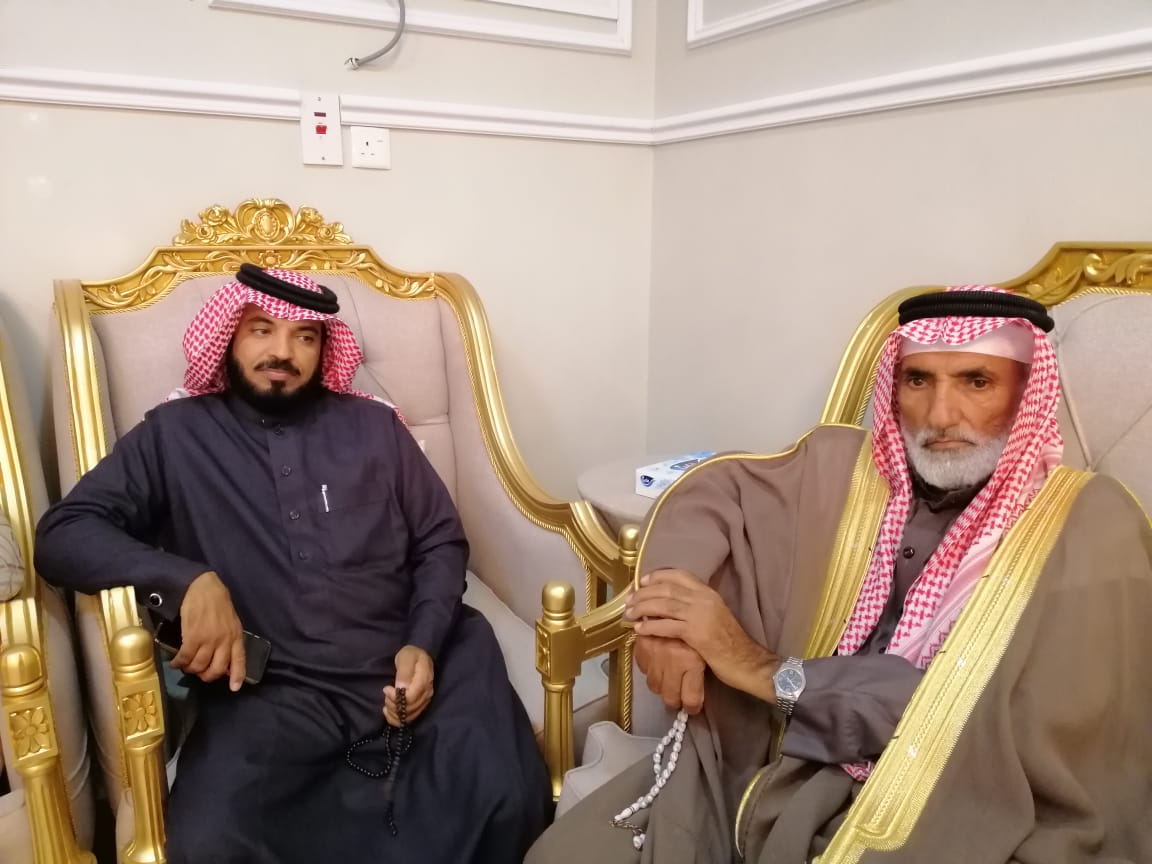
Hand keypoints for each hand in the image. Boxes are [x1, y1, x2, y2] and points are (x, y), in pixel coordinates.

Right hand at [173, 571, 245, 690]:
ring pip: (199, 666)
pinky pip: (185, 658)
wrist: (202, 587)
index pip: (239, 659)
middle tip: (199, 673)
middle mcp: (224, 641)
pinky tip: (175, 662)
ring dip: (190, 669)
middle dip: (206, 676)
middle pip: (216, 669)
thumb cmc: (217, 603)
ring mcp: (209, 640)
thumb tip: (222, 657)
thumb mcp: (230, 621)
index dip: (237, 675)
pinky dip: (179, 663)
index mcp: (236, 636)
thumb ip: (228, 638)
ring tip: (186, 666)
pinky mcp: (193, 637)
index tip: (234, 688)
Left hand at [384, 645, 433, 726]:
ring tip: (386, 702)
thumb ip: (404, 672)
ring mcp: (425, 701)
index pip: (411, 697)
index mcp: (424, 680)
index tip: (386, 688)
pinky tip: (388, 712)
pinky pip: (409, 719)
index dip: (396, 697)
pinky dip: (396, 719)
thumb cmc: (410, 655)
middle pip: (410, 709)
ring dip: (394, 712)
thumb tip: (401, 689)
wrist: (418, 657)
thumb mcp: (406, 658)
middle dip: (393, 704)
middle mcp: (427, 693)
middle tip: (386, 693)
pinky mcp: (420, 705)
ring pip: (409, 716)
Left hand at [625, 569, 779, 702]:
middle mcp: (704, 599)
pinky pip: (667, 626)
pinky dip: (650, 626)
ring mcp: (700, 615)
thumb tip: (672, 605)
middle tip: (629, 600)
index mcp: (709, 593)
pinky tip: (640, 629)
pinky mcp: (696, 633)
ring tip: (629, 614)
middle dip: (644, 593)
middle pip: (667, 589)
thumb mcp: (715, 616)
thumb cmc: (730, 642)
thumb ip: (696, 607)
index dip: (658, 576)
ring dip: (642, 608)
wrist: (747, 661)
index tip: (642, 581)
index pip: (680, 575)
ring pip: (664, 605)